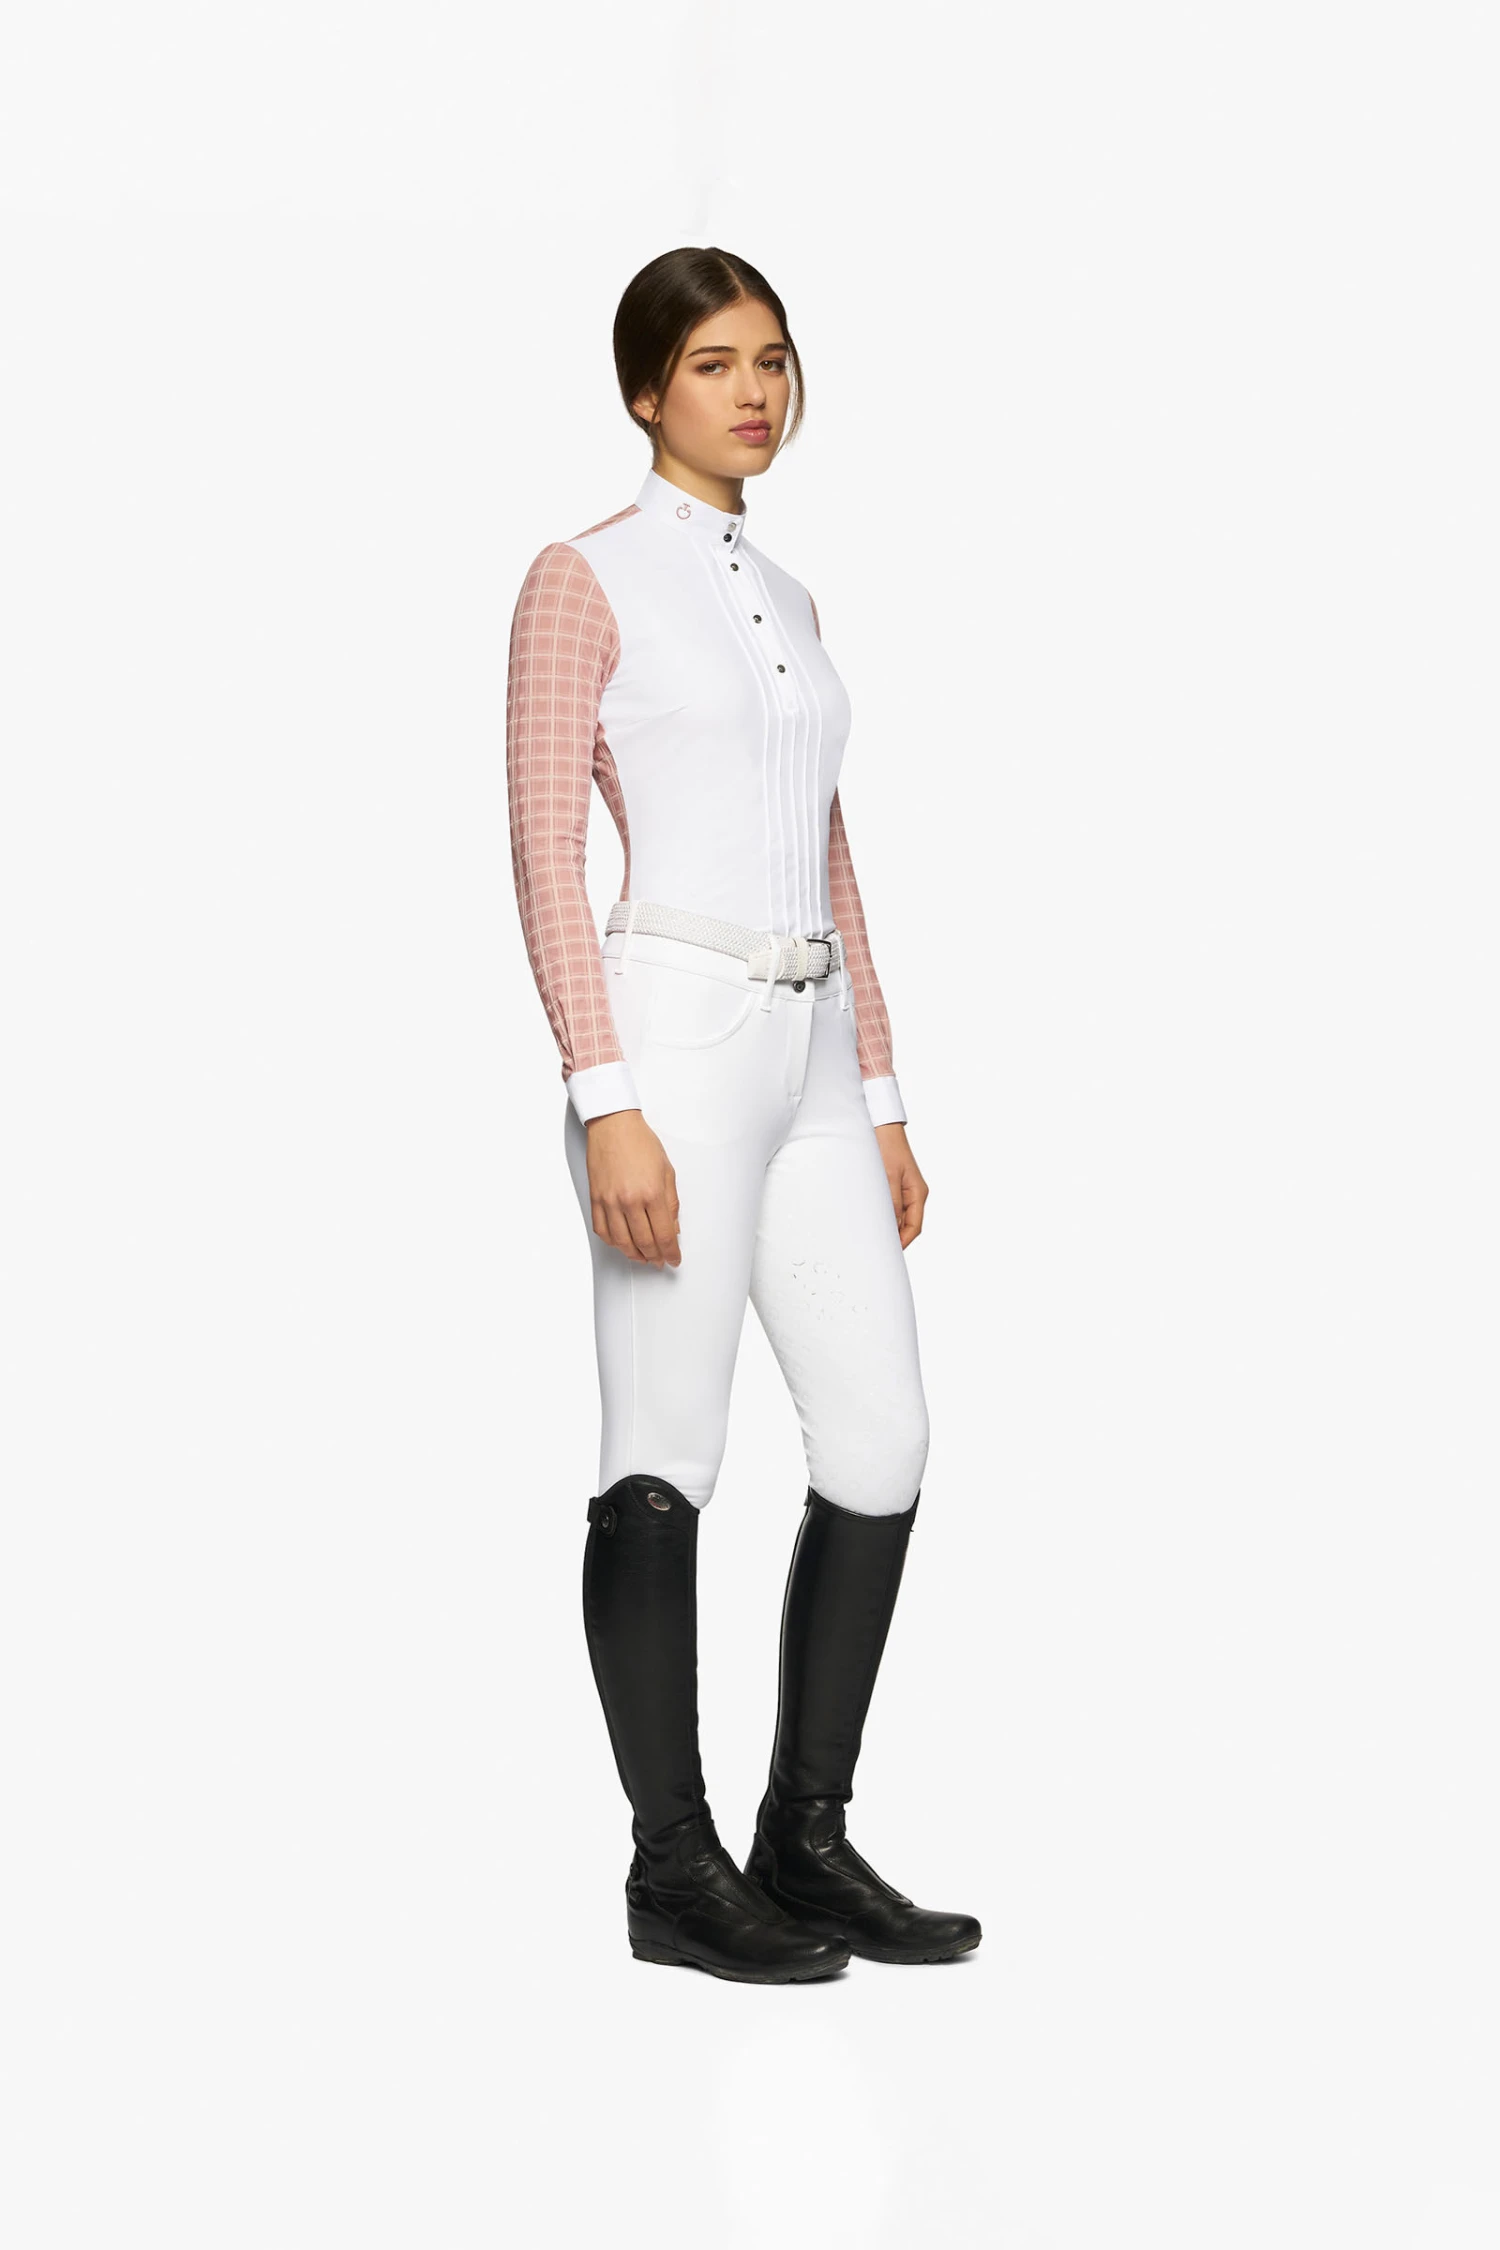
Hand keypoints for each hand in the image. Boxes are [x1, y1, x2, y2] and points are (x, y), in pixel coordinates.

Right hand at [584, 1109, 681, 1267]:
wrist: (613, 1126)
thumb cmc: (640, 1143)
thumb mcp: (667, 1171)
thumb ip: (671, 1203)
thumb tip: (673, 1228)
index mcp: (652, 1193)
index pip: (664, 1235)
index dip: (671, 1252)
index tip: (674, 1259)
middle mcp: (629, 1200)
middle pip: (644, 1243)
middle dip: (655, 1257)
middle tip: (660, 1261)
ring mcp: (610, 1201)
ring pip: (622, 1242)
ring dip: (634, 1254)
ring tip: (643, 1257)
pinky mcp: (596, 1199)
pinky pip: (602, 1230)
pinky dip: (613, 1242)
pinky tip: (622, 1243)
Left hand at [874, 1122, 926, 1248]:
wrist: (881, 1127)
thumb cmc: (887, 1147)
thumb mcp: (888, 1176)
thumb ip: (891, 1202)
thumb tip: (891, 1226)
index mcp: (918, 1193)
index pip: (914, 1226)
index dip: (903, 1242)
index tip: (891, 1252)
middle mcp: (913, 1194)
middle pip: (907, 1224)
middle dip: (895, 1237)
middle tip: (878, 1248)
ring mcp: (904, 1190)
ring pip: (898, 1217)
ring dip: (888, 1226)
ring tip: (872, 1235)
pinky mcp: (893, 1186)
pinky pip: (891, 1207)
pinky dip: (883, 1215)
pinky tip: (871, 1219)